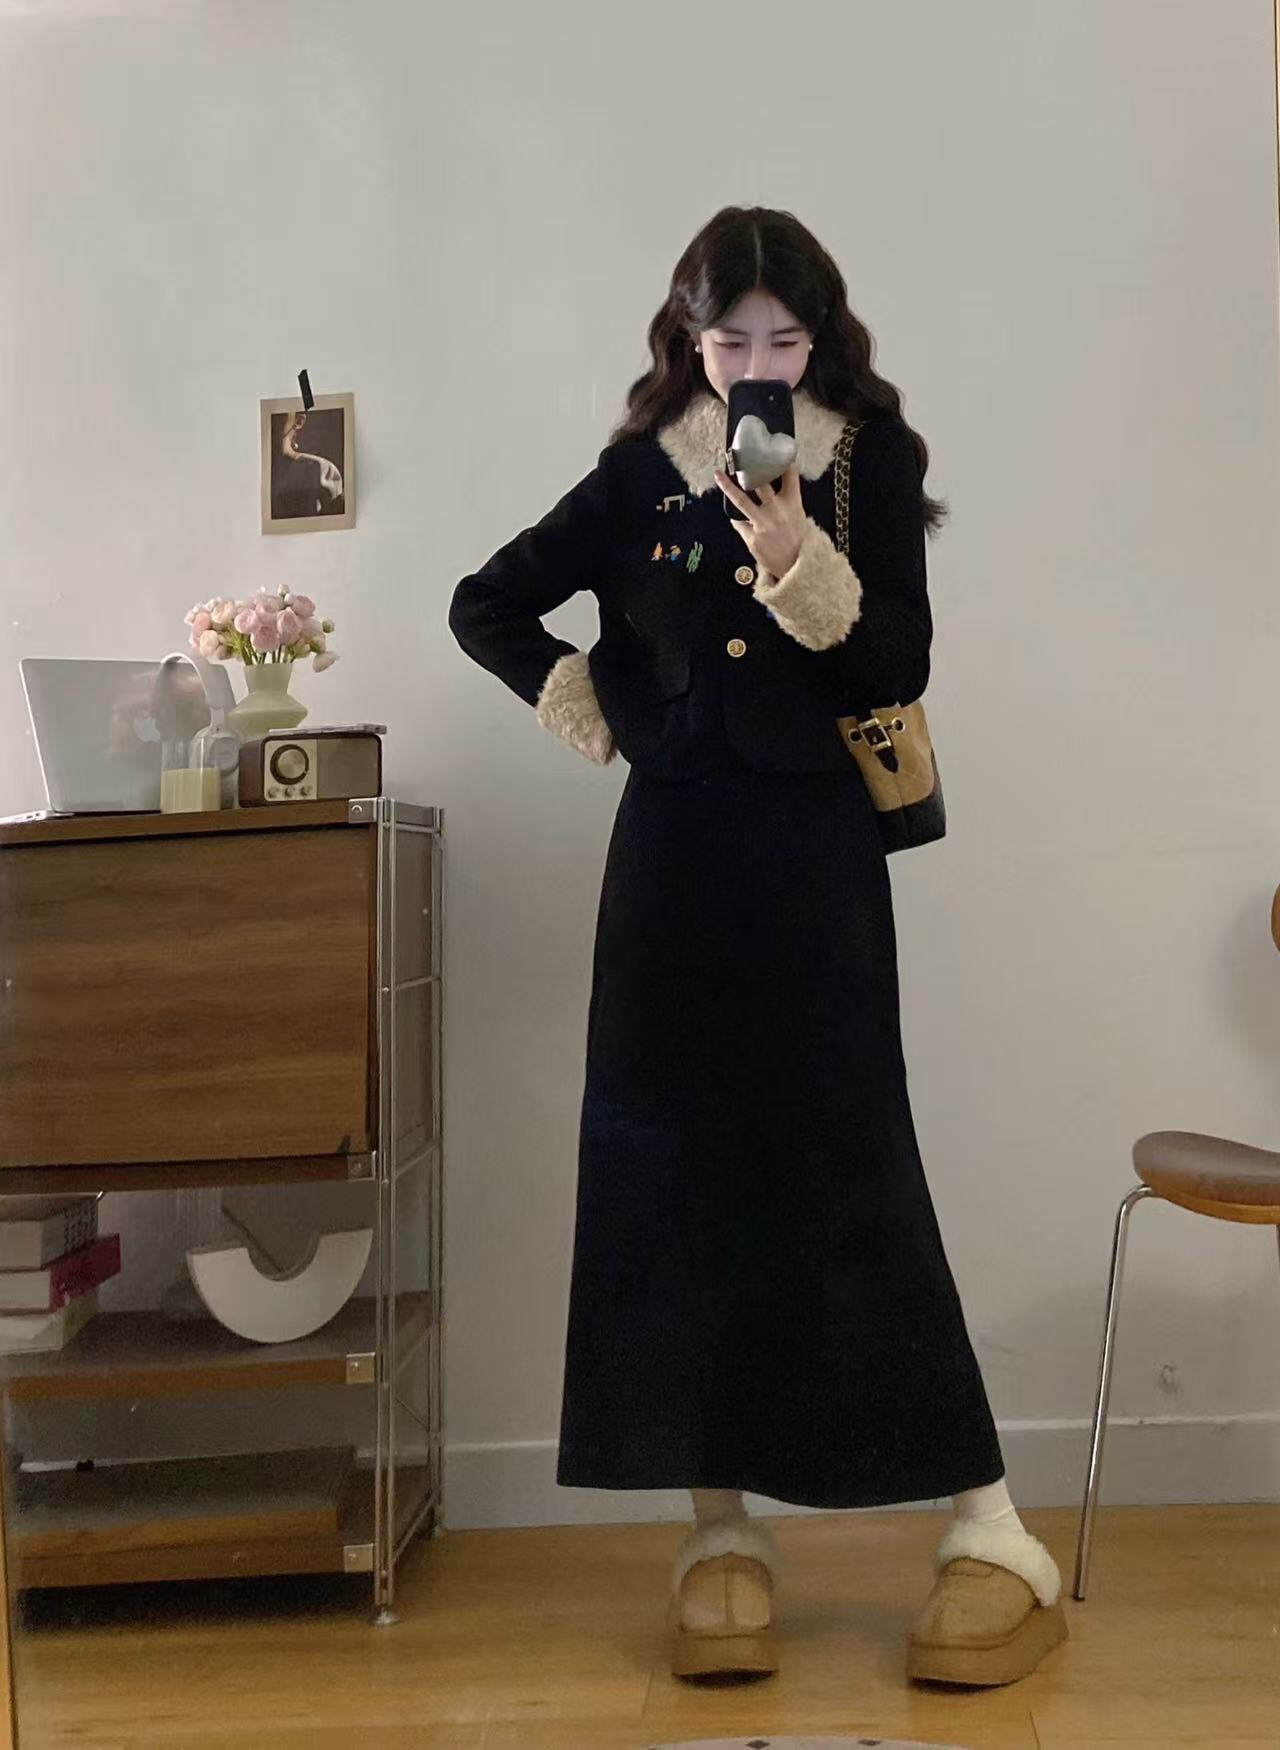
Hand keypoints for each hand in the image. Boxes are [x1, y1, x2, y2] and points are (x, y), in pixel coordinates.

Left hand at [713, 463, 806, 579]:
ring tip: (718, 475)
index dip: (784, 462)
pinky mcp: (752, 538)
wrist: (796, 567)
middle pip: (761, 483)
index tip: (777, 450)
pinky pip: (739, 523)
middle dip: (750, 469)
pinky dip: (739, 521)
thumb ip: (787, 500)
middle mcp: (777, 511)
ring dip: (728, 487)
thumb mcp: (799, 516)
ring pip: (741, 501)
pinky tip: (739, 520)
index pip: (790, 476)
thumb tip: (771, 485)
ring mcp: (763, 524)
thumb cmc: (797, 540)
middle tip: (741, 457)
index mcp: (793, 504)